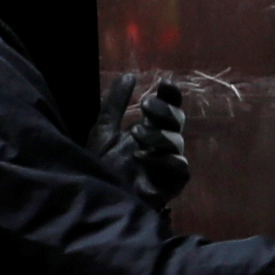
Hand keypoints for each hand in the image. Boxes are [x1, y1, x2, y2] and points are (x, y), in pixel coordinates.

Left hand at [92, 73, 190, 206]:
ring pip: (177, 141)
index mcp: (149, 130)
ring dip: (157, 134)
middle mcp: (162, 145)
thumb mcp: (103, 131)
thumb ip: (115, 105)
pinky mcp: (172, 184)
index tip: (164, 83)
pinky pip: (179, 166)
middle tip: (145, 105)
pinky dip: (162, 159)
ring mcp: (168, 164)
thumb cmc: (100, 166)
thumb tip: (129, 75)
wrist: (95, 199)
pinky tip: (141, 157)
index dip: (171, 96)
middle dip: (164, 110)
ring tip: (134, 135)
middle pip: (177, 121)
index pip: (169, 108)